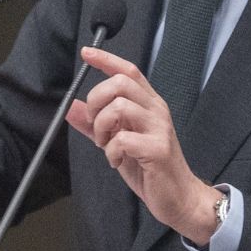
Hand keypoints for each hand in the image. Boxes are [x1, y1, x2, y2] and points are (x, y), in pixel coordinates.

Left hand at [65, 47, 222, 244]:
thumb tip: (71, 107)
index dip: (106, 59)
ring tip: (106, 145)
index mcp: (149, 105)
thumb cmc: (150, 168)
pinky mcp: (158, 148)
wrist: (179, 197)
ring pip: (119, 107)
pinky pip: (122, 139)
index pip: (129, 71)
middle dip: (97, 100)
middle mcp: (157, 110)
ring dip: (101, 127)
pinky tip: (117, 160)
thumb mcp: (118, 143)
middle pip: (121, 82)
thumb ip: (95, 124)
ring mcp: (159, 128)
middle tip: (96, 125)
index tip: (87, 53)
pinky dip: (110, 151)